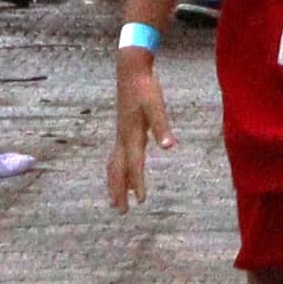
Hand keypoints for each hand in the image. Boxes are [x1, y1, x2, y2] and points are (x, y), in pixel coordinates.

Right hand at [109, 52, 170, 208]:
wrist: (130, 72)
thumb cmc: (145, 89)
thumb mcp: (157, 107)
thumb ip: (162, 127)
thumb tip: (168, 146)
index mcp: (132, 135)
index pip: (134, 165)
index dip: (137, 184)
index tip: (141, 201)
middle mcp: (123, 138)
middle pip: (118, 171)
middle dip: (119, 192)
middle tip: (121, 211)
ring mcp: (120, 135)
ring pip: (114, 165)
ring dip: (114, 184)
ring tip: (115, 200)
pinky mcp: (122, 131)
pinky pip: (115, 157)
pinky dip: (115, 170)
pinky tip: (120, 174)